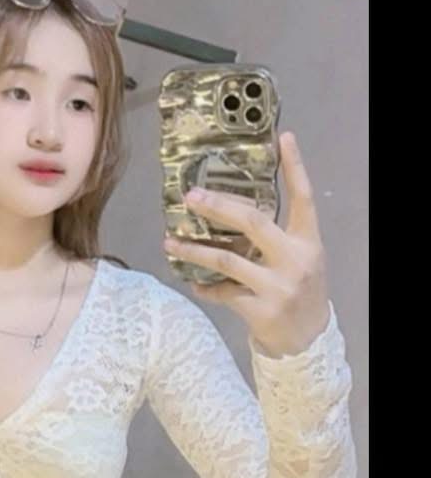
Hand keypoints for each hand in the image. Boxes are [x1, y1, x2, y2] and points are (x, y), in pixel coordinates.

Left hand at [163, 131, 330, 357]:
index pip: (304, 197)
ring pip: (226, 261)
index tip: (283, 138)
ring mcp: (277, 286)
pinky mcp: (259, 310)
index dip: (295, 167)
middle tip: (190, 197)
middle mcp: (295, 259)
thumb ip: (275, 237)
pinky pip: (221, 292)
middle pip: (253, 223)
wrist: (308, 339)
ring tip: (169, 242)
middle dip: (218, 207)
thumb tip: (229, 210)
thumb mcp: (300, 258)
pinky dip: (203, 287)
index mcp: (308, 241)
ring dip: (193, 251)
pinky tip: (191, 282)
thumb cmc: (298, 289)